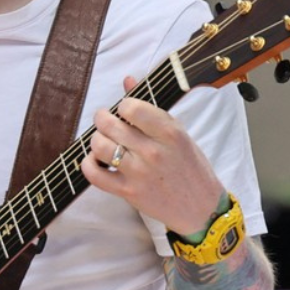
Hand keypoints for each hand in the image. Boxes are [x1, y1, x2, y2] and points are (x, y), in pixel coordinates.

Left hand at [82, 76, 226, 234]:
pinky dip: (88, 164)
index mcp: (170, 133)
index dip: (122, 105)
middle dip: (102, 118)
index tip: (125, 110)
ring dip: (95, 139)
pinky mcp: (129, 192)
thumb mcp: (179, 133)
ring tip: (102, 139)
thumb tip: (128, 80)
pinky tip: (95, 159)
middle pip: (110, 124)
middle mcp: (153, 152)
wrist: (201, 209)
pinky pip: (95, 175)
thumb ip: (151, 108)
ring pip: (100, 146)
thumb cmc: (191, 168)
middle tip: (105, 120)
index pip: (131, 107)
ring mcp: (139, 173)